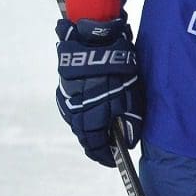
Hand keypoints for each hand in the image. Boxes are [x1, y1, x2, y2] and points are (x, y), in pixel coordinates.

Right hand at [55, 15, 143, 166]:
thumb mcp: (131, 93)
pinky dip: (82, 115)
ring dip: (88, 130)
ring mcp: (66, 98)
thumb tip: (127, 141)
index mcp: (92, 112)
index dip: (103, 155)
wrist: (94, 36)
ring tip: (101, 132)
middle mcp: (75, 109)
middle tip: (107, 148)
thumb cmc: (119, 64)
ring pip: (77, 122)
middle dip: (96, 144)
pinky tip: (92, 113)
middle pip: (84, 135)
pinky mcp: (63, 87)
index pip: (95, 144)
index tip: (112, 160)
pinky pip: (72, 109)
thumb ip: (130, 119)